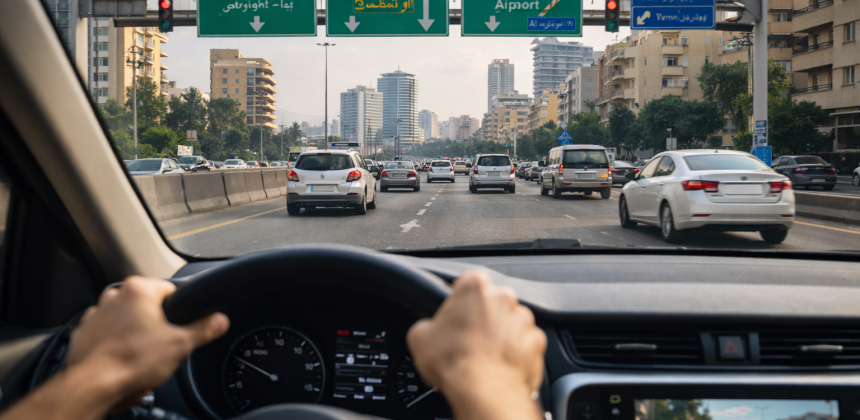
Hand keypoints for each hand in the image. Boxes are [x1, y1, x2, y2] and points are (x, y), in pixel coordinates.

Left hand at [67, 276, 229, 400]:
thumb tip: (219, 321)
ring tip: (142, 358)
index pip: (170, 290)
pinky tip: (125, 362)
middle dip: (156, 326)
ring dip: (136, 336)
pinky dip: (117, 347)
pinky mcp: (84, 333)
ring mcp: (95, 314)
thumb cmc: (130, 361)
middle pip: (148, 307)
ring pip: (127, 322)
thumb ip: (204, 329)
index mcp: (138, 290)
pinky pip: (108, 336)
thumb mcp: (180, 344)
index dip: (180, 310)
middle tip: (162, 346)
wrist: (94, 386)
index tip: (180, 326)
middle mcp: (114, 296)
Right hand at [406, 271, 545, 419]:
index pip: (467, 282)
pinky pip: (525, 344)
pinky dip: (516, 353)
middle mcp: (503, 297)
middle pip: (491, 302)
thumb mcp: (420, 338)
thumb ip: (426, 325)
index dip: (459, 301)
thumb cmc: (455, 362)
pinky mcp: (537, 342)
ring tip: (483, 357)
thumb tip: (427, 331)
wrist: (485, 392)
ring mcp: (524, 320)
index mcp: (474, 287)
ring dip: (500, 335)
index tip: (455, 316)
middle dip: (481, 318)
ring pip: (510, 323)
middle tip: (466, 340)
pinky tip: (499, 366)